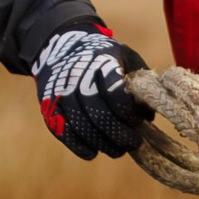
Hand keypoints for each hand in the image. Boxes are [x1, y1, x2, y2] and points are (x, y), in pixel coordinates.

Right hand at [31, 27, 151, 158]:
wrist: (60, 47)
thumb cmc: (103, 56)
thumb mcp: (126, 56)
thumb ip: (142, 81)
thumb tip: (149, 116)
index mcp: (101, 63)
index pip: (116, 96)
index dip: (129, 114)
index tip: (138, 122)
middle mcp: (78, 79)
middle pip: (99, 116)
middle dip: (120, 135)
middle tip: (134, 143)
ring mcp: (61, 94)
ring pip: (82, 128)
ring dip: (103, 144)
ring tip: (118, 150)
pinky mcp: (49, 108)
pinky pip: (64, 133)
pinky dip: (79, 147)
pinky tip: (93, 152)